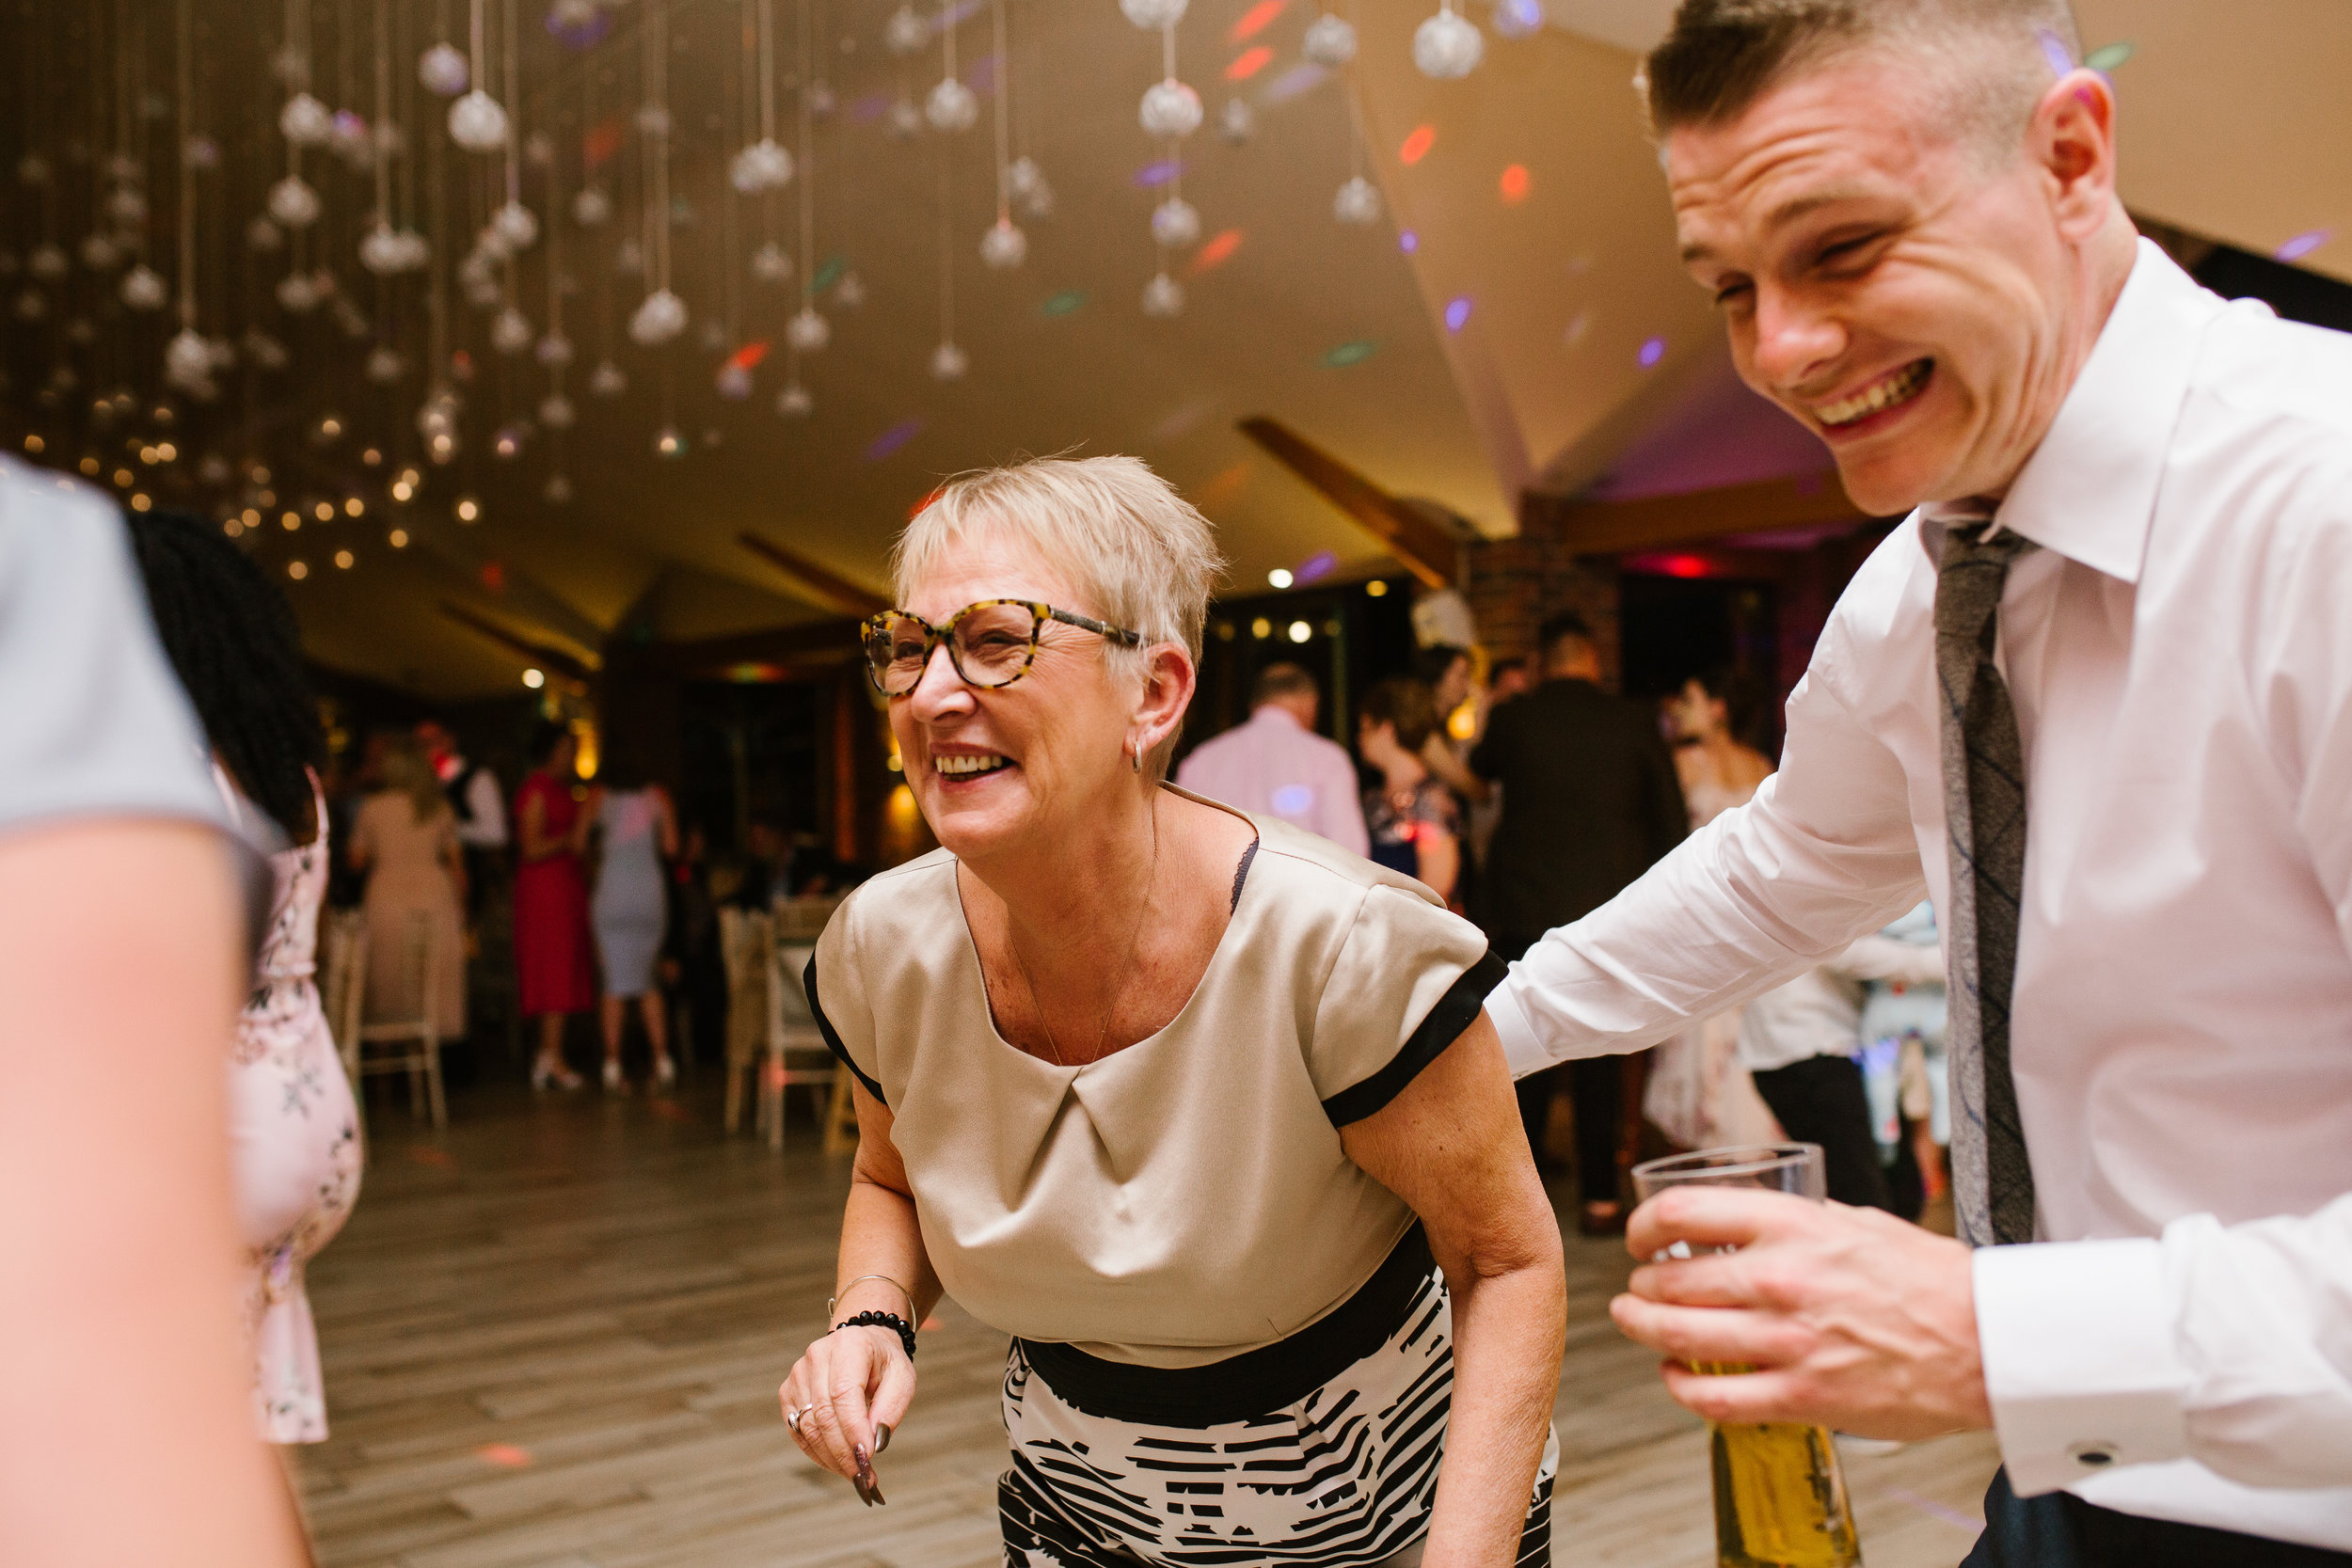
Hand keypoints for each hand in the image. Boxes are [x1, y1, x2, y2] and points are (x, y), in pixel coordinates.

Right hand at [778, 1325, 914, 1496]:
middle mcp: (817, 1356)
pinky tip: (837, 1463)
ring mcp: (798, 1374)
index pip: (843, 1394)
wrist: (863, 1345)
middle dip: (844, 1452)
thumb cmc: (885, 1364)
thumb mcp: (902, 1379)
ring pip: (808, 1427)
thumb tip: (874, 1444)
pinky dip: (817, 1453)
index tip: (868, 1458)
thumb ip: (891, 1409)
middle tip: (864, 1477)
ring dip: (831, 1457)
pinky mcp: (788, 1392)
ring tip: (855, 1474)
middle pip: (823, 1415)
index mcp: (848, 1346)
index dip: (853, 1429)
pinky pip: (798, 1431)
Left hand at [1610, 1188, 1990, 1440]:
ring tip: (1637, 1321)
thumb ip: (1799, 1221)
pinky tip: (1676, 1376)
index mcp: (1793, 1226)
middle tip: (1640, 1285)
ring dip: (1643, 1327)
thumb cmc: (1932, 1280)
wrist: (1988, 1341)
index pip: (1681, 1213)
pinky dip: (1681, 1387)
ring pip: (1677, 1336)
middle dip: (1641, 1282)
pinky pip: (1714, 1399)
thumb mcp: (1857, 1221)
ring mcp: (1788, 1341)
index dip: (1643, 1224)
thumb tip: (1751, 1220)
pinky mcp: (1803, 1396)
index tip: (1640, 1235)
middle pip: (1668, 1278)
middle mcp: (1780, 1280)